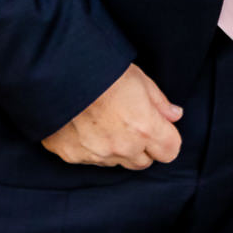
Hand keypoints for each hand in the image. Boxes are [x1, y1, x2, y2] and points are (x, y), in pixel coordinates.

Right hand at [41, 64, 182, 169]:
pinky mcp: (72, 156)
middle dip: (142, 147)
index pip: (170, 151)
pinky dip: (91, 148)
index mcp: (145, 128)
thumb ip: (160, 103)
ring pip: (116, 162)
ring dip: (116, 149)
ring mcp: (96, 155)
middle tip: (130, 122)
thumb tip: (174, 116)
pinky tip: (84, 125)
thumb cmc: (102, 71)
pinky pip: (90, 159)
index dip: (167, 139)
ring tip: (105, 121)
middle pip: (143, 162)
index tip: (160, 128)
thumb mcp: (139, 78)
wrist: (58, 73)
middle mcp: (123, 147)